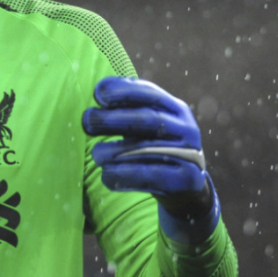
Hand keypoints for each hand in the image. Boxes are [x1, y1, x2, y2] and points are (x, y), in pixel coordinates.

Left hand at [82, 77, 219, 241]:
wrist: (184, 185)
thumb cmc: (155, 147)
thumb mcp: (144, 126)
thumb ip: (125, 113)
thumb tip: (94, 106)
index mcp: (175, 109)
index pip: (149, 93)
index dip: (123, 91)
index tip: (97, 94)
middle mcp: (185, 128)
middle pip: (148, 119)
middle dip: (113, 118)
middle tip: (87, 121)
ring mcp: (189, 153)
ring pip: (148, 148)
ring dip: (115, 150)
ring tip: (95, 154)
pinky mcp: (187, 179)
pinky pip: (153, 176)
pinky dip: (126, 175)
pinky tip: (106, 174)